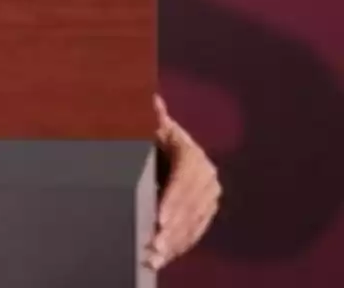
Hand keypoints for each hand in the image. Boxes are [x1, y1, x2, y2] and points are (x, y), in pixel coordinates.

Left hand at [145, 95, 220, 268]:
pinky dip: (180, 245)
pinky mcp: (206, 211)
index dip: (173, 201)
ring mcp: (209, 196)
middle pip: (190, 205)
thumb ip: (152, 118)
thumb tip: (152, 101)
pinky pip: (195, 230)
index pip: (184, 181)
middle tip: (155, 243)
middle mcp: (206, 176)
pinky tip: (164, 257)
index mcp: (191, 154)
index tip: (161, 218)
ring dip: (176, 241)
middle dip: (173, 226)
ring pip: (194, 222)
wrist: (164, 148)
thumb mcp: (150, 127)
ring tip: (156, 254)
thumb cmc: (150, 136)